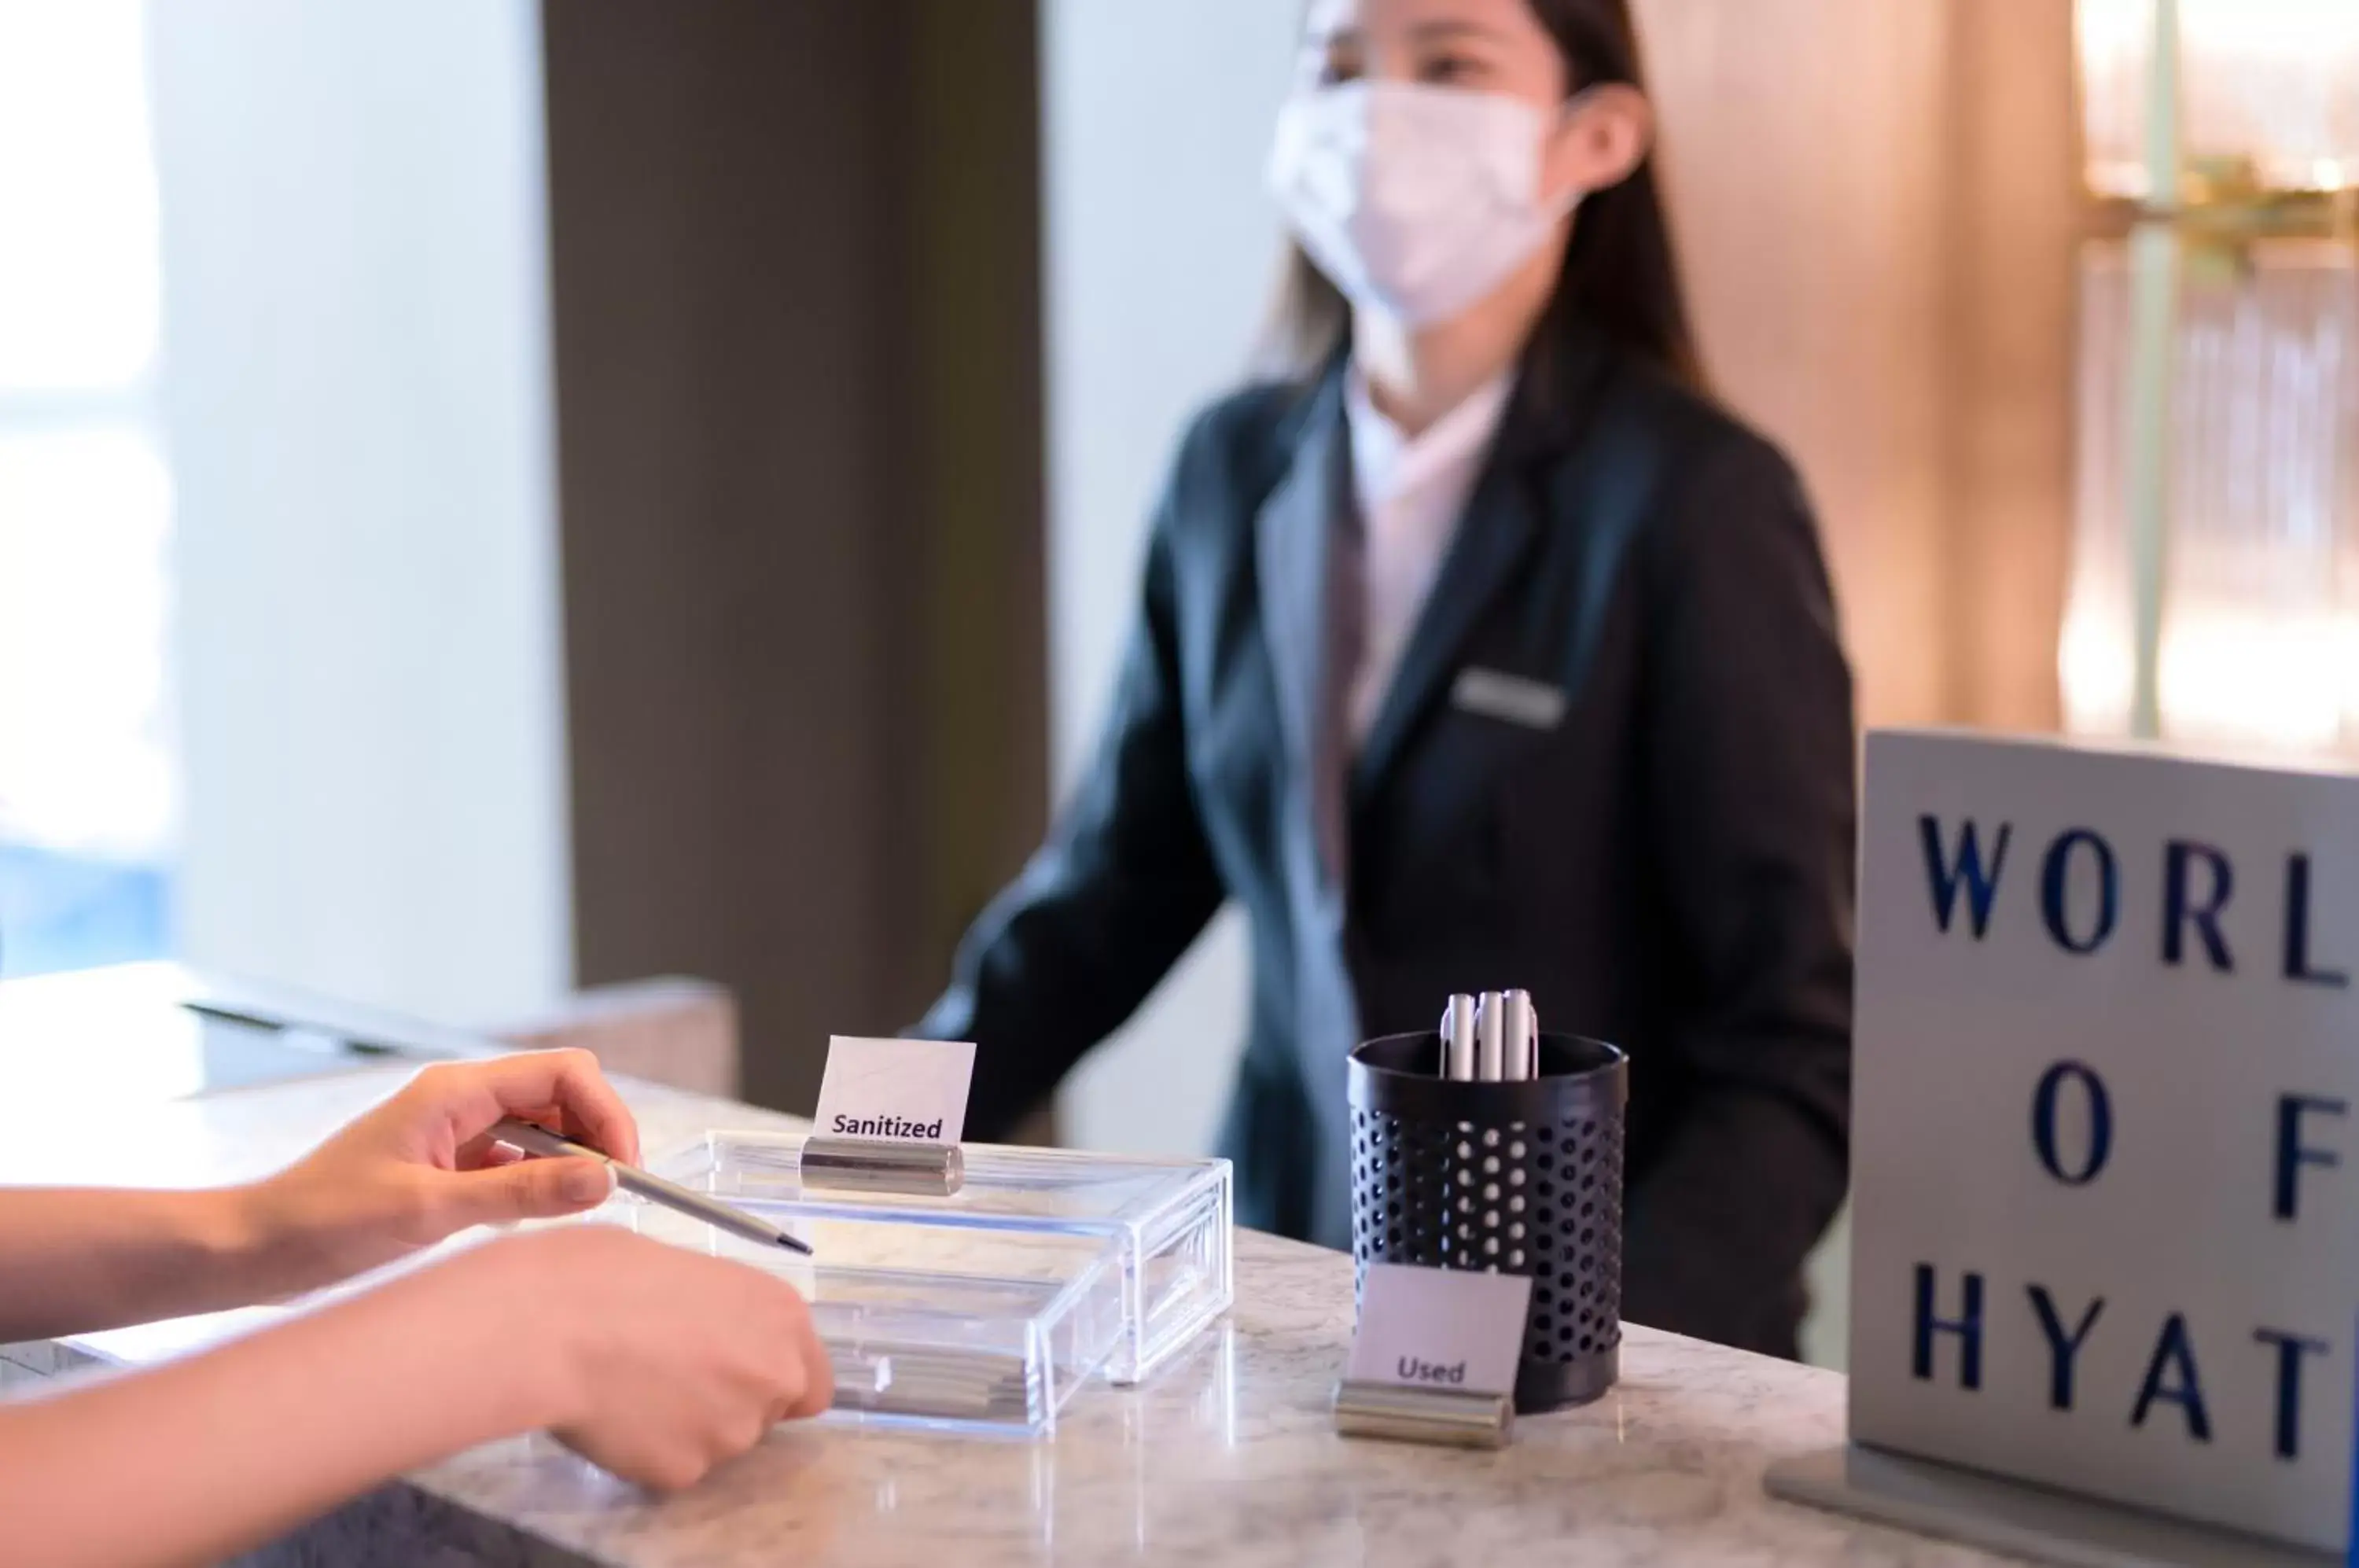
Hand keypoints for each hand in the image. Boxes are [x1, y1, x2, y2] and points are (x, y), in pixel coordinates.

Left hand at [243, 1050, 641, 1294]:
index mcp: (455, 1092)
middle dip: (594, 1137)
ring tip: (565, 1211)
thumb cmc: (323, 1223)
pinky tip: (524, 1221)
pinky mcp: (446, 1166)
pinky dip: (535, 1186)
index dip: (606, 1115)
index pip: (565, 1074)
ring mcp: (453, 1133)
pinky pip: (515, 1163)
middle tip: (605, 1195)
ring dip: (566, 1164)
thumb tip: (602, 1180)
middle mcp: (460, 1101)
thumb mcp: (429, 1213)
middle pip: (561, 1095)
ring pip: (542, 1130)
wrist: (255, 1248)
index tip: (623, 1171)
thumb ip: (520, 1195)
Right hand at [443, 1224, 833, 1489]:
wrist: (548, 1324)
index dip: (777, 1381)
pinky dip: (649, 1449)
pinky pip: (673, 1466)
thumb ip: (722, 1312)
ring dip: (688, 1425)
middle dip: (731, 1402)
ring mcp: (733, 1430)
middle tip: (673, 1379)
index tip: (739, 1375)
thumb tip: (708, 1329)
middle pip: (770, 1413)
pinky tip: (614, 1414)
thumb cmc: (602, 1273)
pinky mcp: (685, 1470)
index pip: (813, 1381)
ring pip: (720, 1441)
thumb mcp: (686, 1269)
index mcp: (781, 1314)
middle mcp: (773, 1374)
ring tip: (631, 1388)